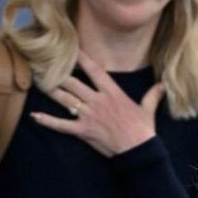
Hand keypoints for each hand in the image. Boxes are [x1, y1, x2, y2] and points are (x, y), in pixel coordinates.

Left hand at [30, 51, 165, 157]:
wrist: (138, 151)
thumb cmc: (143, 130)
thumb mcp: (148, 109)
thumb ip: (152, 95)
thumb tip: (163, 86)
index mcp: (111, 92)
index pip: (93, 69)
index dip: (80, 57)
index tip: (70, 47)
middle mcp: (97, 100)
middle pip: (72, 81)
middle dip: (56, 72)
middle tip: (42, 63)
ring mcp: (88, 115)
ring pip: (64, 98)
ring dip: (49, 89)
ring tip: (36, 80)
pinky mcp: (83, 131)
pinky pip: (61, 125)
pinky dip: (47, 121)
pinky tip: (35, 116)